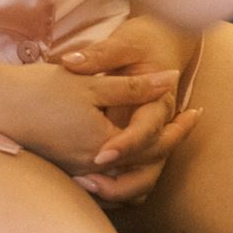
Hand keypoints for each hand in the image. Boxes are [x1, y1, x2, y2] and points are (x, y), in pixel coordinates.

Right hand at [0, 59, 180, 174]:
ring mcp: (79, 170)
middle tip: (190, 120)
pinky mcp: (67, 167)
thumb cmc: (41, 89)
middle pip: (146, 164)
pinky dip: (127, 166)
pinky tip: (130, 146)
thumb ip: (133, 86)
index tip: (197, 111)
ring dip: (150, 158)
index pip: (155, 143)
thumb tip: (171, 80)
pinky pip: (109, 176)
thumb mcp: (91, 82)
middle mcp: (94, 165)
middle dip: (171, 142)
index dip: (179, 127)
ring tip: (167, 136)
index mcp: (105, 144)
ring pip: (128, 175)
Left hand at [56, 16, 202, 206]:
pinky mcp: (140, 147)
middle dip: (119, 181)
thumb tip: (70, 62)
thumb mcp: (123, 42)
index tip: (98, 155)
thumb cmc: (143, 42)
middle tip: (84, 181)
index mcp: (159, 103)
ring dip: (117, 190)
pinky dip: (116, 187)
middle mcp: (159, 128)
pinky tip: (86, 186)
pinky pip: (133, 178)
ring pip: (143, 181)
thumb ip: (99, 55)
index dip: (124, 145)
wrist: (162, 43)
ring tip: (83, 187)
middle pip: (149, 168)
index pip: (145, 131)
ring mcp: (152, 141)